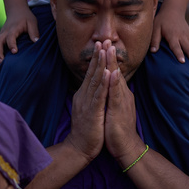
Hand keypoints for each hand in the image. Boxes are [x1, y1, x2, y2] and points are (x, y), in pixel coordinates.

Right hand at [0, 8, 38, 61]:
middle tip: (1, 62)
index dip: (11, 44)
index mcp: (13, 28)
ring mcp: (1, 35)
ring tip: (0, 63)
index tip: (14, 52)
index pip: (10, 37)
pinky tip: (0, 61)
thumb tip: (36, 42)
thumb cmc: (25, 17)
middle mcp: (5, 32)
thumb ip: (34, 31)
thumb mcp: (32, 22)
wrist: (16, 10)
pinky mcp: (1, 38)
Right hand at [63, 42, 109, 161]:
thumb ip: (90, 98)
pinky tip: (108, 73)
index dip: (96, 59)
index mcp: (84, 95)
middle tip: (103, 39)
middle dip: (99, 56)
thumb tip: (92, 88)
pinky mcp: (92, 112)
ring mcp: (87, 103)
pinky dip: (104, 83)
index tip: (101, 45)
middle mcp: (84, 96)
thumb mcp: (87, 110)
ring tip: (105, 50)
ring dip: (101, 64)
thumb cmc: (86, 131)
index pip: (91, 74)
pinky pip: (99, 95)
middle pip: (92, 72)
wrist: (79, 148)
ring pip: (95, 80)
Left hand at [103, 43, 144, 164]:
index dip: (109, 60)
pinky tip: (113, 73)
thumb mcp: (114, 108)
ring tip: (110, 49)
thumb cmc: (118, 129)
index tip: (105, 45)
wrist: (126, 147)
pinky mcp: (119, 111)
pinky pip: (116, 95)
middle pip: (115, 71)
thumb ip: (113, 96)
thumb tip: (110, 85)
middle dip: (111, 56)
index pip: (113, 73)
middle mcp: (122, 95)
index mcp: (119, 94)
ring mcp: (122, 102)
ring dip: (112, 64)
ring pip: (116, 79)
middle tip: (108, 39)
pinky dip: (114, 83)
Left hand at [151, 10, 188, 69]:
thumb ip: (155, 39)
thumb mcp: (155, 28)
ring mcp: (188, 36)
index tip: (183, 62)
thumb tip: (153, 51)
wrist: (173, 10)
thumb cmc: (162, 20)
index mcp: (173, 34)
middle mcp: (182, 36)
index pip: (176, 46)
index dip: (179, 54)